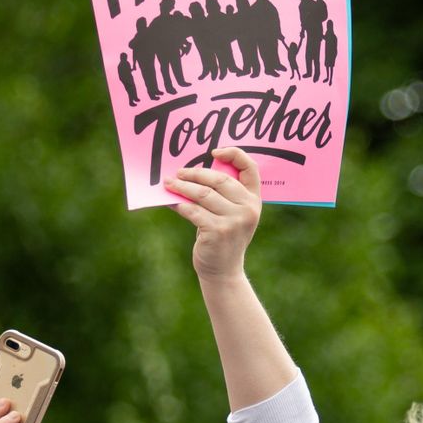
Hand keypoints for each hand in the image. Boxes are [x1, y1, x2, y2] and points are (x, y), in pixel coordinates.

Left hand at [165, 146, 261, 285]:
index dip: (234, 154)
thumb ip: (224, 195)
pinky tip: (171, 202)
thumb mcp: (233, 214)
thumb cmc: (224, 237)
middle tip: (178, 172)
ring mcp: (234, 220)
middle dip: (195, 173)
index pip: (250, 168)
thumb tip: (192, 172)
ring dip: (182, 187)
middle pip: (219, 179)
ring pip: (203, 194)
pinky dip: (179, 204)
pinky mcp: (217, 231)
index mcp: (254, 199)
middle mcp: (248, 208)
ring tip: (169, 183)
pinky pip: (193, 211)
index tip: (214, 151)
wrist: (224, 270)